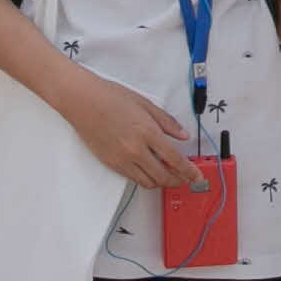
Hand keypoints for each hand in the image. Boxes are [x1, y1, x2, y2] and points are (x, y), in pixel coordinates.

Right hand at [56, 65, 202, 191]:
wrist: (83, 101)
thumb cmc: (111, 97)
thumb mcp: (145, 104)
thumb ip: (166, 122)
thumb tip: (183, 135)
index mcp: (148, 132)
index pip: (175, 160)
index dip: (189, 171)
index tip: (197, 176)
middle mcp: (136, 150)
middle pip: (164, 176)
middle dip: (179, 181)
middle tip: (186, 179)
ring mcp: (122, 159)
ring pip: (148, 182)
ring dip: (162, 182)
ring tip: (169, 176)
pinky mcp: (111, 163)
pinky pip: (133, 178)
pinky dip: (146, 179)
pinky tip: (150, 171)